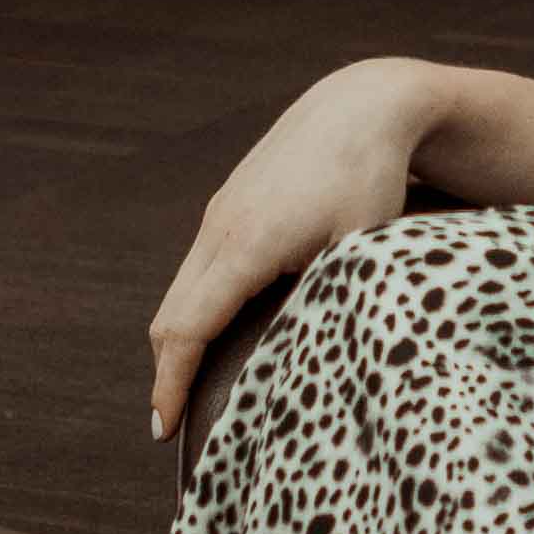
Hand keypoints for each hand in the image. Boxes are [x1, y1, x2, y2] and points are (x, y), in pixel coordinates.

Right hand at [147, 59, 433, 436]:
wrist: (363, 105)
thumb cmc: (372, 177)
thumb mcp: (358, 249)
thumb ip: (328, 304)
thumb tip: (303, 365)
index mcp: (247, 244)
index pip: (189, 329)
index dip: (170, 384)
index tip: (162, 429)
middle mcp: (221, 228)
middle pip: (170, 316)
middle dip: (165, 373)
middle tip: (170, 427)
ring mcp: (221, 214)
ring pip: (180, 292)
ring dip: (177, 341)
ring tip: (187, 391)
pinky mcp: (231, 204)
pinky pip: (198, 269)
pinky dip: (194, 309)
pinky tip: (215, 333)